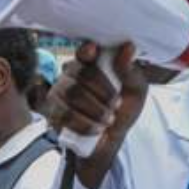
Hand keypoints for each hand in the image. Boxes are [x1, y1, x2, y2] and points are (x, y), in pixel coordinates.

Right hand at [47, 42, 147, 188]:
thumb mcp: (136, 91)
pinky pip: (65, 114)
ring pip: (72, 92)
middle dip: (102, 91)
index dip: (87, 51)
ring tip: (109, 119)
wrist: (111, 139)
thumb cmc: (122, 109)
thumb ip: (130, 70)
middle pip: (80, 72)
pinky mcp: (53, 112)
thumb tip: (128, 48)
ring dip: (96, 109)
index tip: (94, 52)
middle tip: (116, 104)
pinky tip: (97, 128)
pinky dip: (85, 123)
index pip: (84, 51)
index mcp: (92, 63)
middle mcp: (71, 73)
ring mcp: (59, 92)